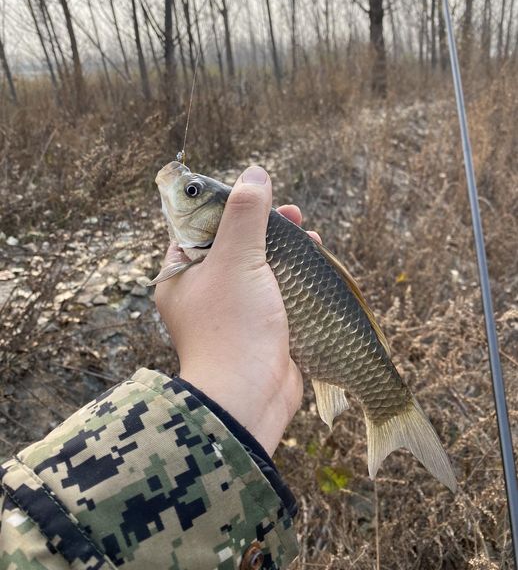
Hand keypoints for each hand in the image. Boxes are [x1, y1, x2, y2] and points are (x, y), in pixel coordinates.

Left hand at [154, 166, 319, 455]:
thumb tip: (255, 172)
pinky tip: (314, 264)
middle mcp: (202, 292)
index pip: (200, 227)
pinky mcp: (258, 330)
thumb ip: (246, 214)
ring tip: (309, 236)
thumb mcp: (237, 259)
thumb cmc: (233, 325)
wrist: (248, 397)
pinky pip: (275, 293)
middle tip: (292, 214)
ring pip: (259, 269)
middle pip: (234, 245)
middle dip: (265, 227)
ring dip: (284, 250)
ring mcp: (231, 313)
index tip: (258, 194)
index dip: (229, 206)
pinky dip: (293, 278)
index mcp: (181, 274)